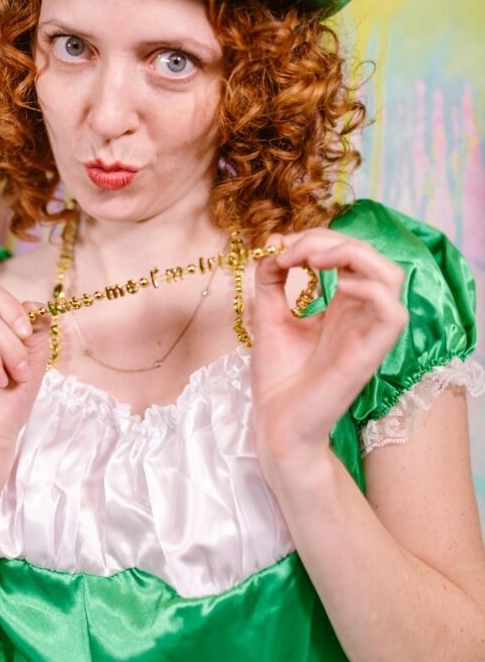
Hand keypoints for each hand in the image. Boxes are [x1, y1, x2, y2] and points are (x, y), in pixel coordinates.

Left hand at [249, 228, 407, 480]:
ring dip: (353, 254)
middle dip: (329, 239)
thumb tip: (273, 244)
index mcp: (340, 305)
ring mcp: (367, 333)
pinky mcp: (370, 354)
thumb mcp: (267, 316)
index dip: (315, 238)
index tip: (275, 247)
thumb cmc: (278, 377)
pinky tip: (335, 287)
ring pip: (391, 275)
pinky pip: (393, 313)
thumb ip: (271, 280)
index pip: (346, 253)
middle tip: (290, 251)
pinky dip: (369, 289)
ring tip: (313, 259)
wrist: (275, 423)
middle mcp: (358, 314)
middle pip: (368, 255)